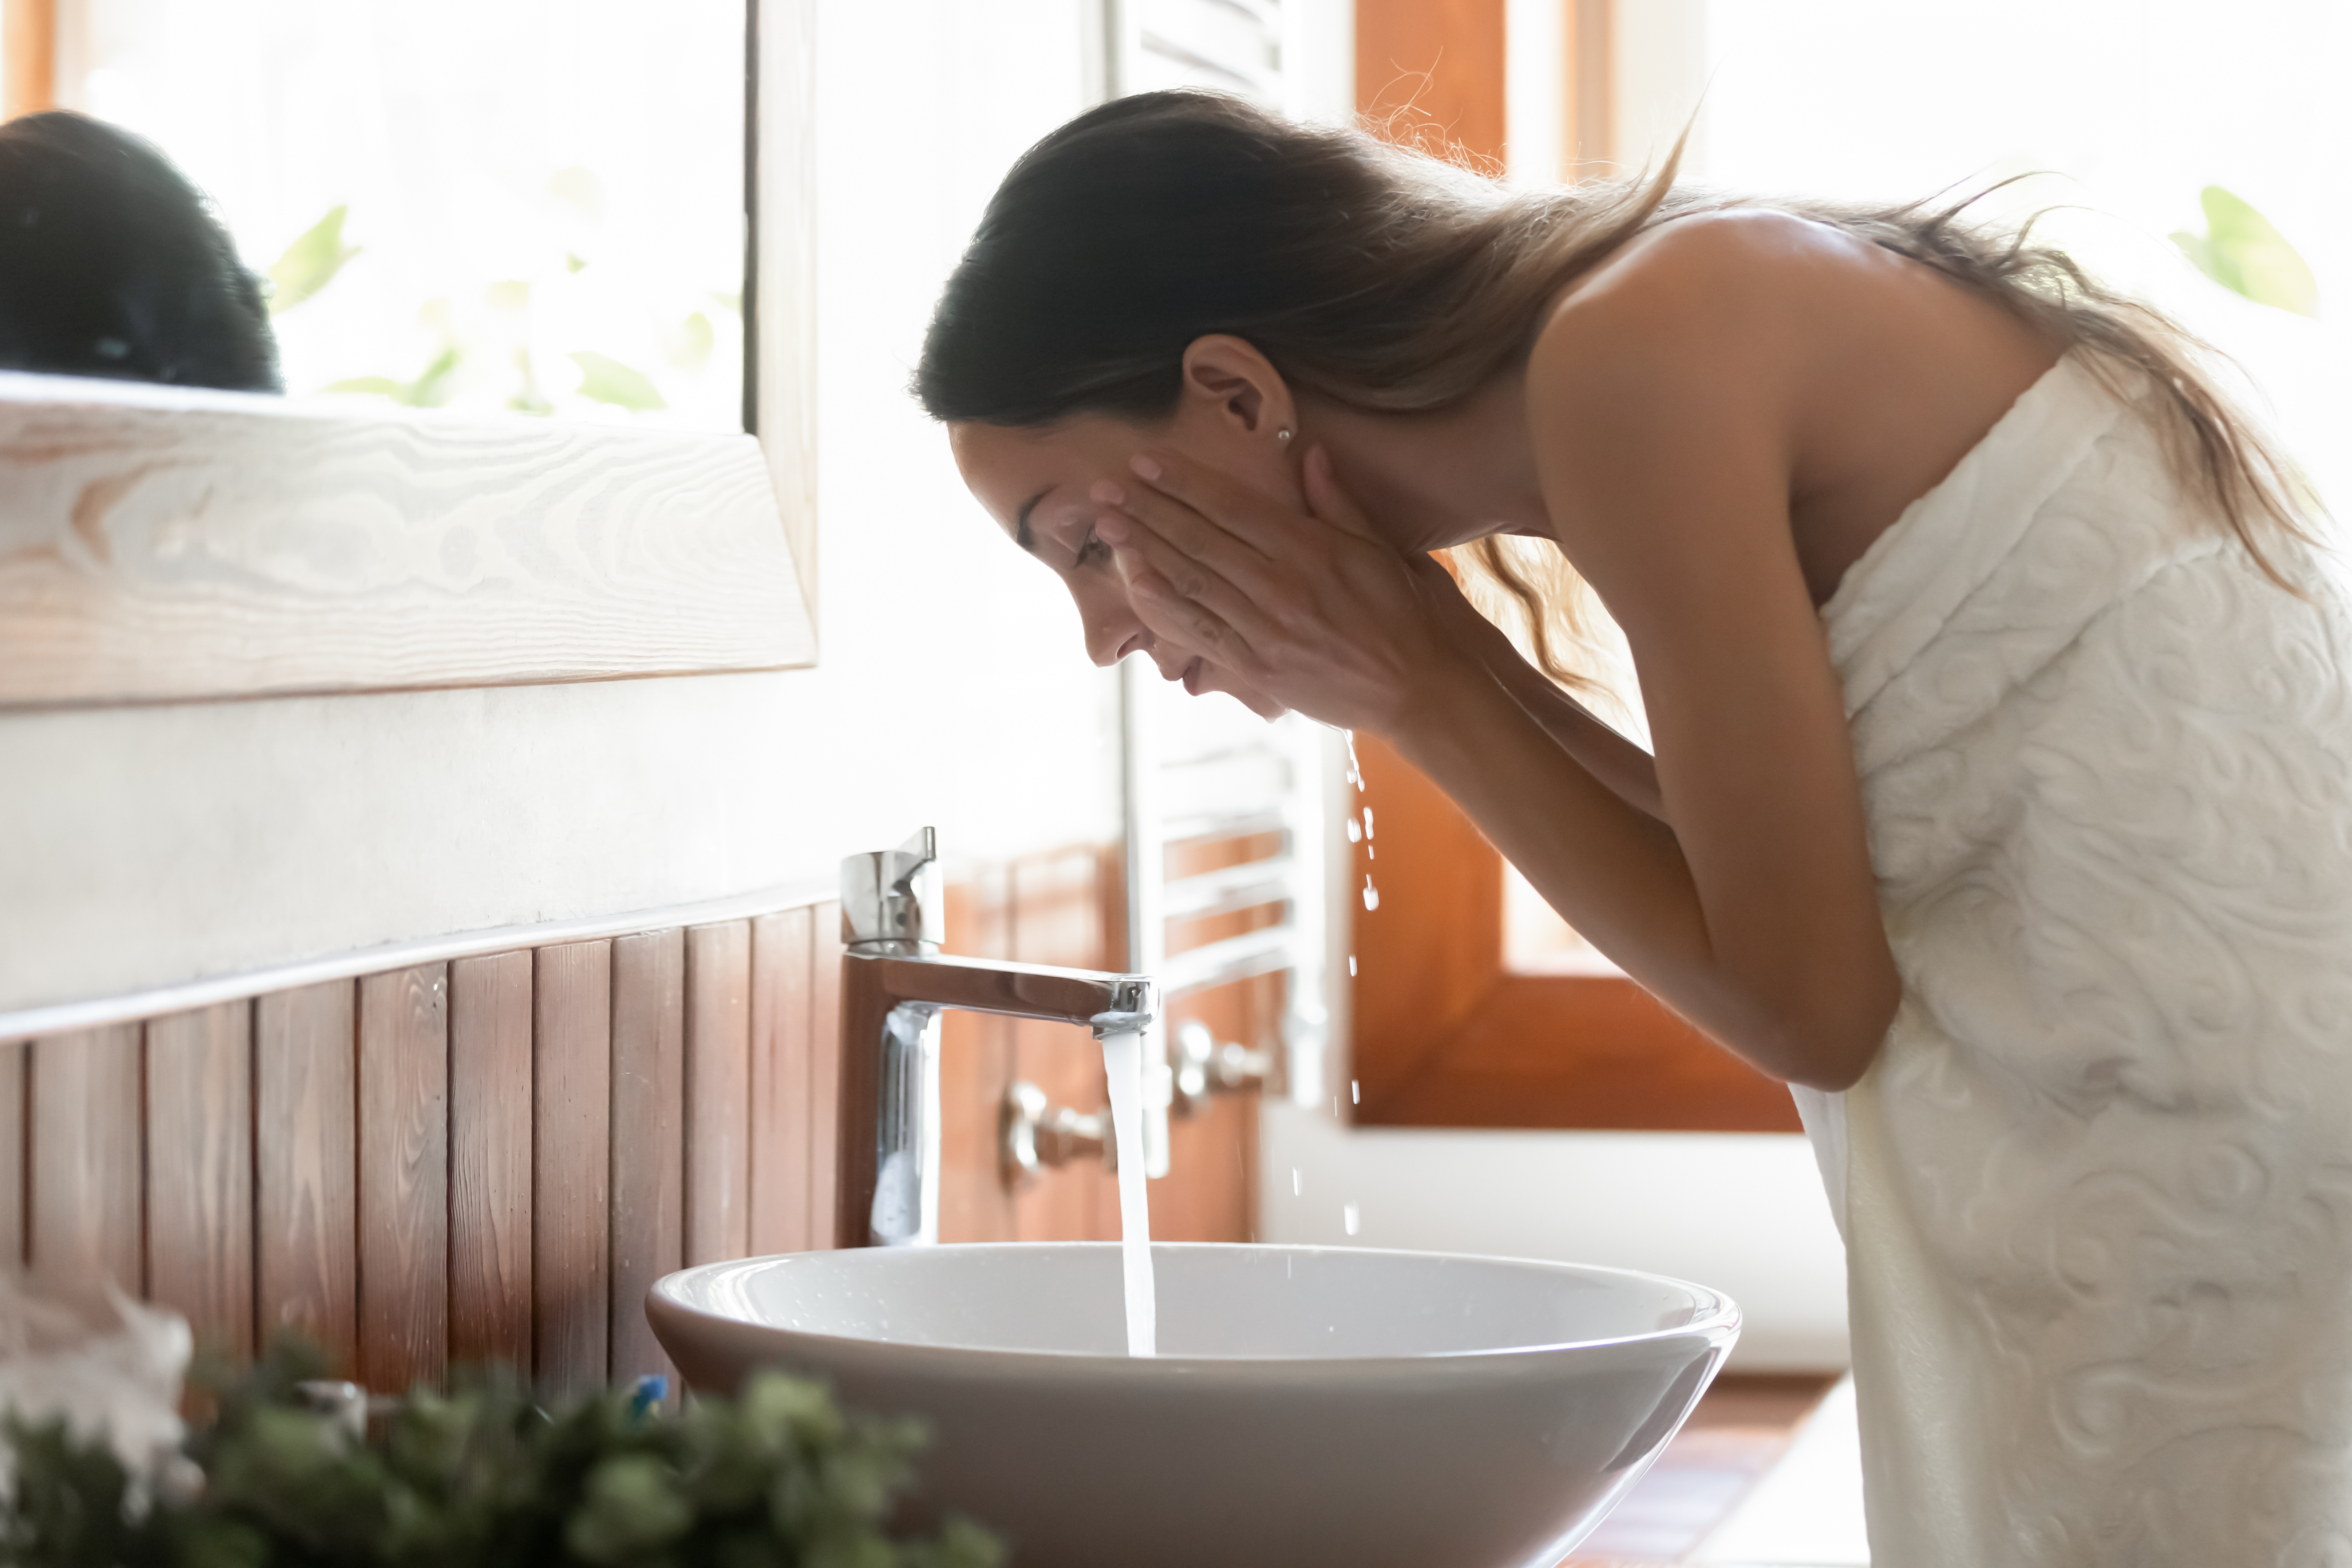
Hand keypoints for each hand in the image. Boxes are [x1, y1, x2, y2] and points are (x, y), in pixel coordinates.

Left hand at [1093, 445, 1477, 733]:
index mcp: (1310, 548)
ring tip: (1109, 527)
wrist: (1425, 687)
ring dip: (1146, 551)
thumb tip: (1310, 454)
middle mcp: (1281, 586)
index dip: (1183, 483)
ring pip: (1194, 582)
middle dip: (1148, 511)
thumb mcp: (1381, 547)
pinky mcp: (1261, 667)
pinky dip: (1168, 609)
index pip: (1231, 506)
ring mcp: (1267, 629)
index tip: (1146, 463)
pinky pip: (1204, 633)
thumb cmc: (1410, 615)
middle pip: (1201, 539)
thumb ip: (1338, 502)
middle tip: (1104, 489)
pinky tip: (1138, 585)